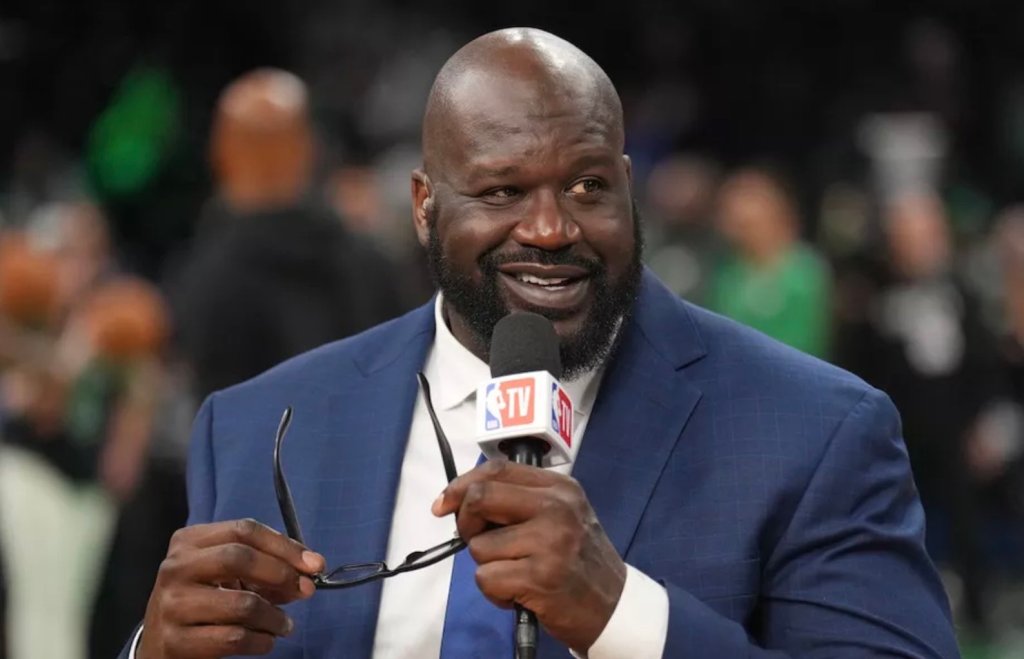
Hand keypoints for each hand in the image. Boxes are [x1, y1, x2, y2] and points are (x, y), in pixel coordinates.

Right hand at [138, 519, 325, 658]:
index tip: (315, 564)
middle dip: (281, 573)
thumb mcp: (227, 575)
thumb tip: (309, 571)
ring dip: (274, 616)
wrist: (159, 644)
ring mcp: (172, 605)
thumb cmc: (203, 601)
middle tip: (306, 591)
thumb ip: (265, 568)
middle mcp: (176, 567)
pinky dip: (261, 641)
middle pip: (238, 557)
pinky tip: (266, 641)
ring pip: (241, 604)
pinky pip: (233, 638)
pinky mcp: (175, 641)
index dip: (285, 545)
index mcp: (189, 541)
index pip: (244, 530)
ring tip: (284, 625)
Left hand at [432, 458, 625, 652]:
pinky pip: (486, 578)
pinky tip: (519, 593)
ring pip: (479, 546)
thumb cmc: (579, 561)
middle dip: (466, 523)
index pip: (497, 470)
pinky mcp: (540, 577)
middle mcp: (556, 508)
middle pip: (480, 498)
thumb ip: (520, 501)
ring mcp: (549, 542)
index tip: (443, 504)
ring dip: (487, 566)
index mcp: (560, 488)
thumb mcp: (561, 516)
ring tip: (516, 574)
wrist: (614, 606)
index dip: (461, 485)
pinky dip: (494, 592)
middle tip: (480, 542)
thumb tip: (461, 498)